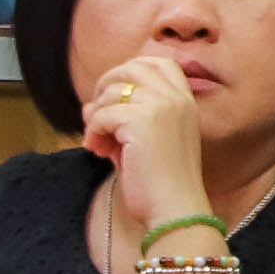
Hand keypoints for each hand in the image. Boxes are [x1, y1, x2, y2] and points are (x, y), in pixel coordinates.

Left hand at [79, 51, 212, 232]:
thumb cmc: (161, 183)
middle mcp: (177, 98)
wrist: (175, 210)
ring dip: (97, 116)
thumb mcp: (144, 141)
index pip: (158, 63)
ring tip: (100, 143)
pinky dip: (94, 131)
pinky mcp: (143, 121)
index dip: (130, 73)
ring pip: (113, 91)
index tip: (116, 100)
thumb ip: (121, 117)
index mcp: (186, 101)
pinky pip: (102, 114)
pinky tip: (99, 151)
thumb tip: (88, 106)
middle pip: (131, 68)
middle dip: (107, 87)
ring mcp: (162, 106)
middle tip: (99, 117)